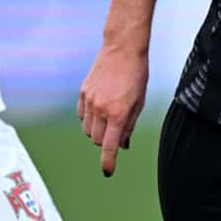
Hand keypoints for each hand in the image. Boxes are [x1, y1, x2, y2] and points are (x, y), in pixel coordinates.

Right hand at [78, 42, 148, 176]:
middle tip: (116, 134)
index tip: (108, 171)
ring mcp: (89, 100)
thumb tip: (123, 145)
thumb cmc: (136, 76)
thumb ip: (129, 126)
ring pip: (87, 130)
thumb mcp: (139, 103)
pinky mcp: (83, 92)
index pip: (110, 146)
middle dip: (105, 142)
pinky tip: (98, 111)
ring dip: (97, 132)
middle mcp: (101, 109)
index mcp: (118, 114)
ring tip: (108, 120)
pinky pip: (82, 116)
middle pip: (96, 140)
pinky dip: (89, 119)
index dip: (108, 162)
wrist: (122, 49)